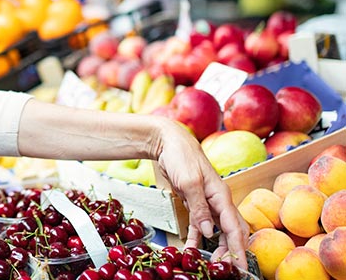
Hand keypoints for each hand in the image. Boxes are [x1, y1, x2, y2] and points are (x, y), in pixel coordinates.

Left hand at [155, 120, 248, 268]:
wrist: (169, 142)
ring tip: (210, 264)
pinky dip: (197, 238)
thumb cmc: (181, 156)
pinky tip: (192, 249)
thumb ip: (199, 207)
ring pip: (217, 230)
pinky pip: (199, 225)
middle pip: (231, 232)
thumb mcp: (189, 181)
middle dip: (230, 251)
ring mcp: (208, 202)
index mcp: (221, 195)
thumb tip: (209, 232)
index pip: (235, 227)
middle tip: (224, 269)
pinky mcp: (196, 202)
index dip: (239, 248)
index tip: (240, 266)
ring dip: (215, 247)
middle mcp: (219, 201)